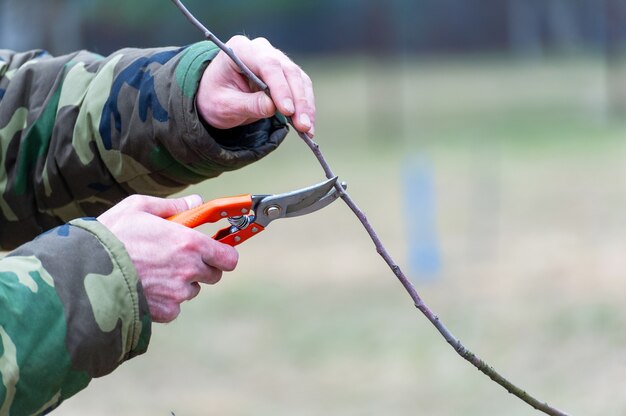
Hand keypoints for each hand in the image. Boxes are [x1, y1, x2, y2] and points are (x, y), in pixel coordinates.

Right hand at [97, 194, 237, 322]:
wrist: (83, 272)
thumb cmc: (111, 235)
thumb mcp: (139, 207)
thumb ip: (174, 206)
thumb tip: (197, 202)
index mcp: (189, 243)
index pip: (229, 257)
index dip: (223, 254)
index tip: (216, 250)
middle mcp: (189, 270)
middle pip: (213, 275)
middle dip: (201, 267)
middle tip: (178, 257)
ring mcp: (177, 294)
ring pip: (191, 290)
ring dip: (181, 283)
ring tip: (152, 271)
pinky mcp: (163, 312)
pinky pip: (174, 307)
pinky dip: (165, 300)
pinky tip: (144, 287)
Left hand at [197, 35, 315, 135]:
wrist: (216, 95)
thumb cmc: (215, 97)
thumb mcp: (224, 105)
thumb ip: (248, 105)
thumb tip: (272, 107)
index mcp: (241, 49)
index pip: (267, 65)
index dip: (280, 87)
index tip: (287, 111)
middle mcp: (262, 50)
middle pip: (288, 71)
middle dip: (298, 101)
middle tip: (303, 126)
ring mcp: (276, 60)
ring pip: (299, 80)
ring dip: (305, 106)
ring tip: (307, 130)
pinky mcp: (286, 74)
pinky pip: (302, 88)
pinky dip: (306, 107)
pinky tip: (308, 125)